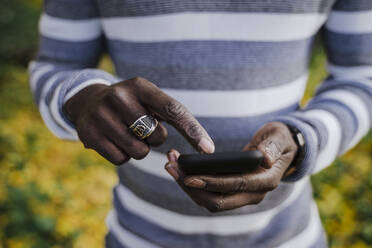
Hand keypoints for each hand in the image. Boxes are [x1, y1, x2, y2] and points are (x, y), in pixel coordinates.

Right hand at [63, 77, 213, 164]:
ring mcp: (101, 115)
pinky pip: (121, 160)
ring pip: (140, 152)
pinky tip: (114, 140)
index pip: (173, 109)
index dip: (192, 130)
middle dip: (155, 137)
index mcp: (140, 86)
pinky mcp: (88, 134)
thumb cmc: (131, 104)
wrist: (88, 102)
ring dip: (140, 148)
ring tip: (127, 132)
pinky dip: (124, 155)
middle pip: (157, 136)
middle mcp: (119, 96)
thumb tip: (205, 147)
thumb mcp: (148, 99)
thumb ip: (172, 115)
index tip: (208, 149)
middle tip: (140, 126)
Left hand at [165, 122, 297, 211]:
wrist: (281, 149)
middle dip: (191, 187)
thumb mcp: (279, 138)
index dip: (212, 183)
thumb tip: (264, 159)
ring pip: (210, 201)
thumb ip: (272, 147)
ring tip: (170, 165)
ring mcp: (242, 195)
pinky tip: (179, 169)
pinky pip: (210, 194)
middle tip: (171, 167)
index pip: (235, 186)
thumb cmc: (279, 140)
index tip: (190, 176)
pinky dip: (192, 184)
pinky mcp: (232, 192)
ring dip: (187, 186)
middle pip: (217, 201)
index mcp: (266, 181)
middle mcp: (254, 194)